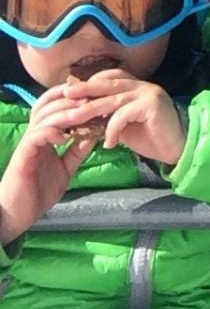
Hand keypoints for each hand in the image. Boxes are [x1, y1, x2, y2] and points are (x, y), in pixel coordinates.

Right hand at [0, 86, 95, 243]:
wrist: (16, 215)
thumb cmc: (37, 192)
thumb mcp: (65, 169)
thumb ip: (77, 152)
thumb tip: (94, 134)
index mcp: (43, 137)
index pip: (52, 107)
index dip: (70, 97)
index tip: (92, 94)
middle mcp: (34, 136)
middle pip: (48, 106)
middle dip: (71, 99)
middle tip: (92, 97)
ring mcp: (27, 145)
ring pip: (43, 118)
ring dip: (65, 113)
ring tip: (83, 112)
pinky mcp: (23, 156)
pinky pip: (35, 137)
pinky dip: (50, 132)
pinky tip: (65, 136)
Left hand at [61, 70, 186, 165]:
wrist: (179, 147)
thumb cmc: (152, 136)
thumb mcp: (125, 124)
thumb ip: (109, 116)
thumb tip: (83, 118)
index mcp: (136, 86)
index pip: (111, 76)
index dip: (91, 82)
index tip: (71, 92)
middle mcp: (142, 86)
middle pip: (108, 83)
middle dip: (84, 89)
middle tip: (65, 95)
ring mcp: (147, 93)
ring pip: (112, 98)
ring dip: (89, 110)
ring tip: (73, 121)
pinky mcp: (151, 105)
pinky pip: (123, 115)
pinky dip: (111, 129)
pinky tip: (108, 143)